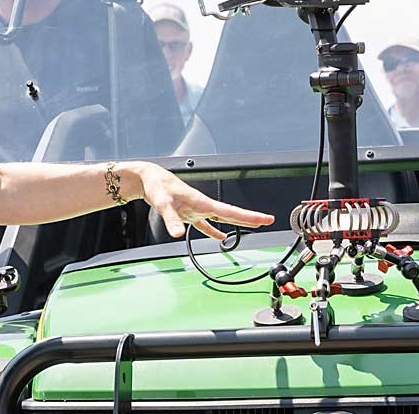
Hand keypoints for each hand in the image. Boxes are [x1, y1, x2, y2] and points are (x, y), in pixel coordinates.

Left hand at [132, 163, 273, 238]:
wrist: (150, 179)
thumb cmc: (158, 186)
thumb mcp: (163, 204)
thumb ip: (171, 220)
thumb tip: (178, 234)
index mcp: (202, 202)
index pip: (230, 211)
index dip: (249, 216)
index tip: (265, 218)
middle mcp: (203, 205)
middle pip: (231, 214)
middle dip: (250, 218)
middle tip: (268, 221)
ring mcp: (198, 209)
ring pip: (222, 218)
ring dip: (237, 223)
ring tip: (252, 227)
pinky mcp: (189, 213)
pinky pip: (206, 224)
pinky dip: (214, 231)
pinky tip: (221, 238)